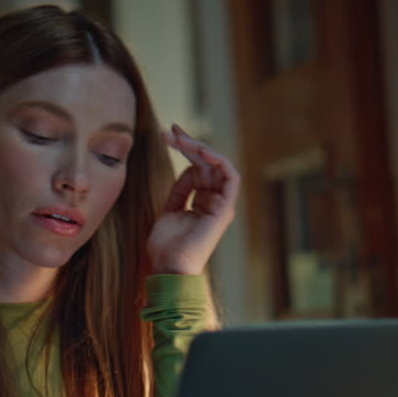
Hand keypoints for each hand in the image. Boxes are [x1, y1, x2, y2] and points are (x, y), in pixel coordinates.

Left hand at [148, 124, 239, 274]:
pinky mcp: (225, 208)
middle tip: (171, 130)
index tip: (168, 135)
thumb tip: (187, 169)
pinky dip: (219, 160)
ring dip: (200, 147)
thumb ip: (180, 190)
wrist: (169, 266)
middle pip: (207, 163)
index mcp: (203, 202)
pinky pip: (231, 177)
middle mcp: (215, 201)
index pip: (198, 168)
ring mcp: (222, 204)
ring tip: (180, 138)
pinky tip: (200, 150)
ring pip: (218, 165)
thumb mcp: (169, 210)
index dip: (185, 149)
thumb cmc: (167, 245)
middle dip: (189, 144)